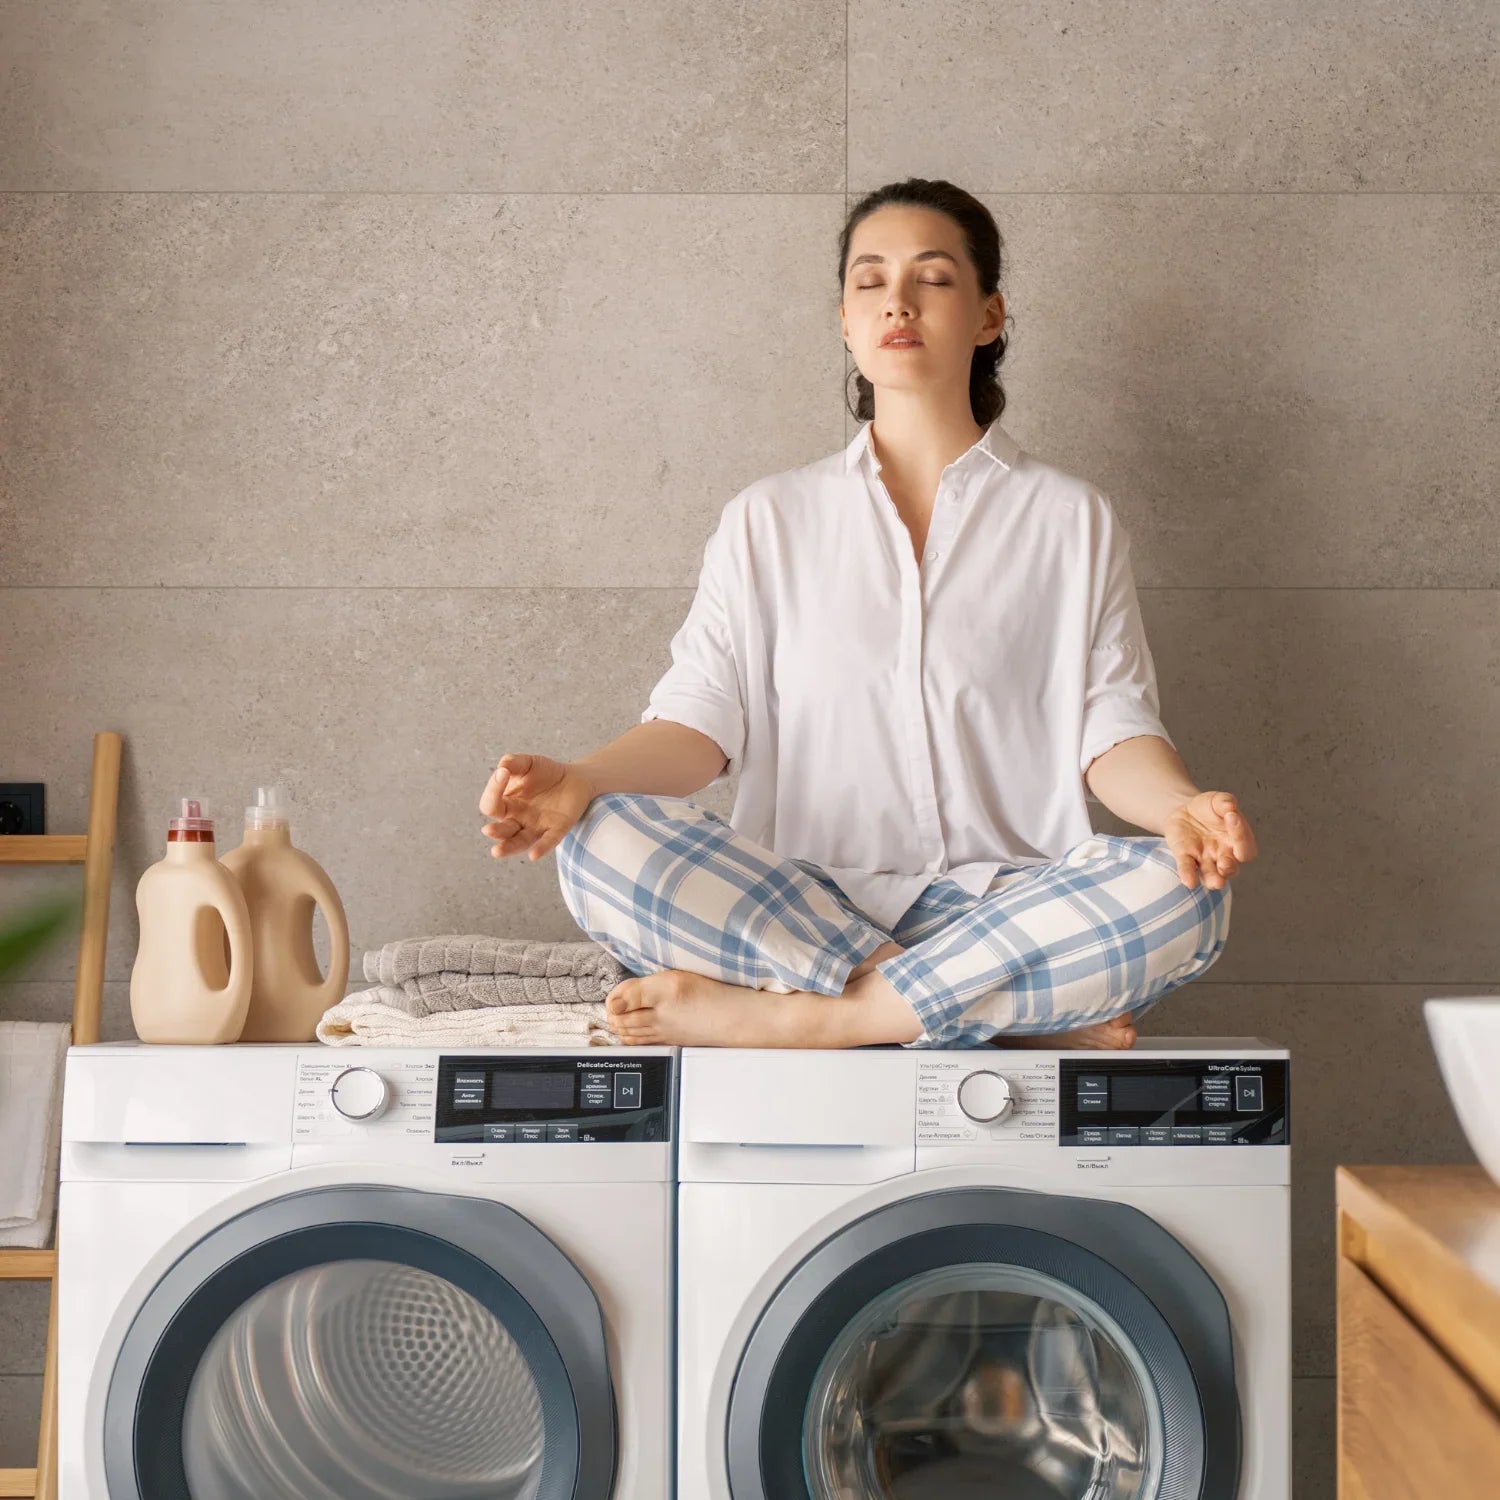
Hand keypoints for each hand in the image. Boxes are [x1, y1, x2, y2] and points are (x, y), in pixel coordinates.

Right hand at [479, 753, 596, 862]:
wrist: (574, 778)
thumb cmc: (546, 772)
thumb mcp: (527, 763)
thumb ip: (512, 763)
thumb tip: (501, 768)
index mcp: (507, 804)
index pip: (492, 804)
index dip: (494, 790)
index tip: (503, 773)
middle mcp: (518, 820)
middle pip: (502, 830)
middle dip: (495, 832)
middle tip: (488, 830)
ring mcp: (536, 827)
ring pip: (519, 842)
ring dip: (509, 847)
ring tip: (496, 852)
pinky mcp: (556, 830)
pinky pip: (547, 842)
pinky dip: (541, 848)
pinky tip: (533, 855)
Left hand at [1163, 791, 1257, 890]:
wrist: (1186, 810)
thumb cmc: (1209, 808)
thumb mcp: (1218, 800)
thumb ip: (1226, 802)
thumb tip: (1231, 807)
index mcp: (1236, 841)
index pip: (1246, 847)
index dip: (1241, 836)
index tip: (1232, 817)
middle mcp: (1223, 854)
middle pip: (1231, 868)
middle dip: (1229, 867)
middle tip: (1225, 863)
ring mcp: (1205, 859)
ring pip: (1212, 875)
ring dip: (1214, 879)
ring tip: (1216, 882)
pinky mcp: (1186, 857)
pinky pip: (1188, 869)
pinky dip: (1189, 875)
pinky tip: (1189, 881)